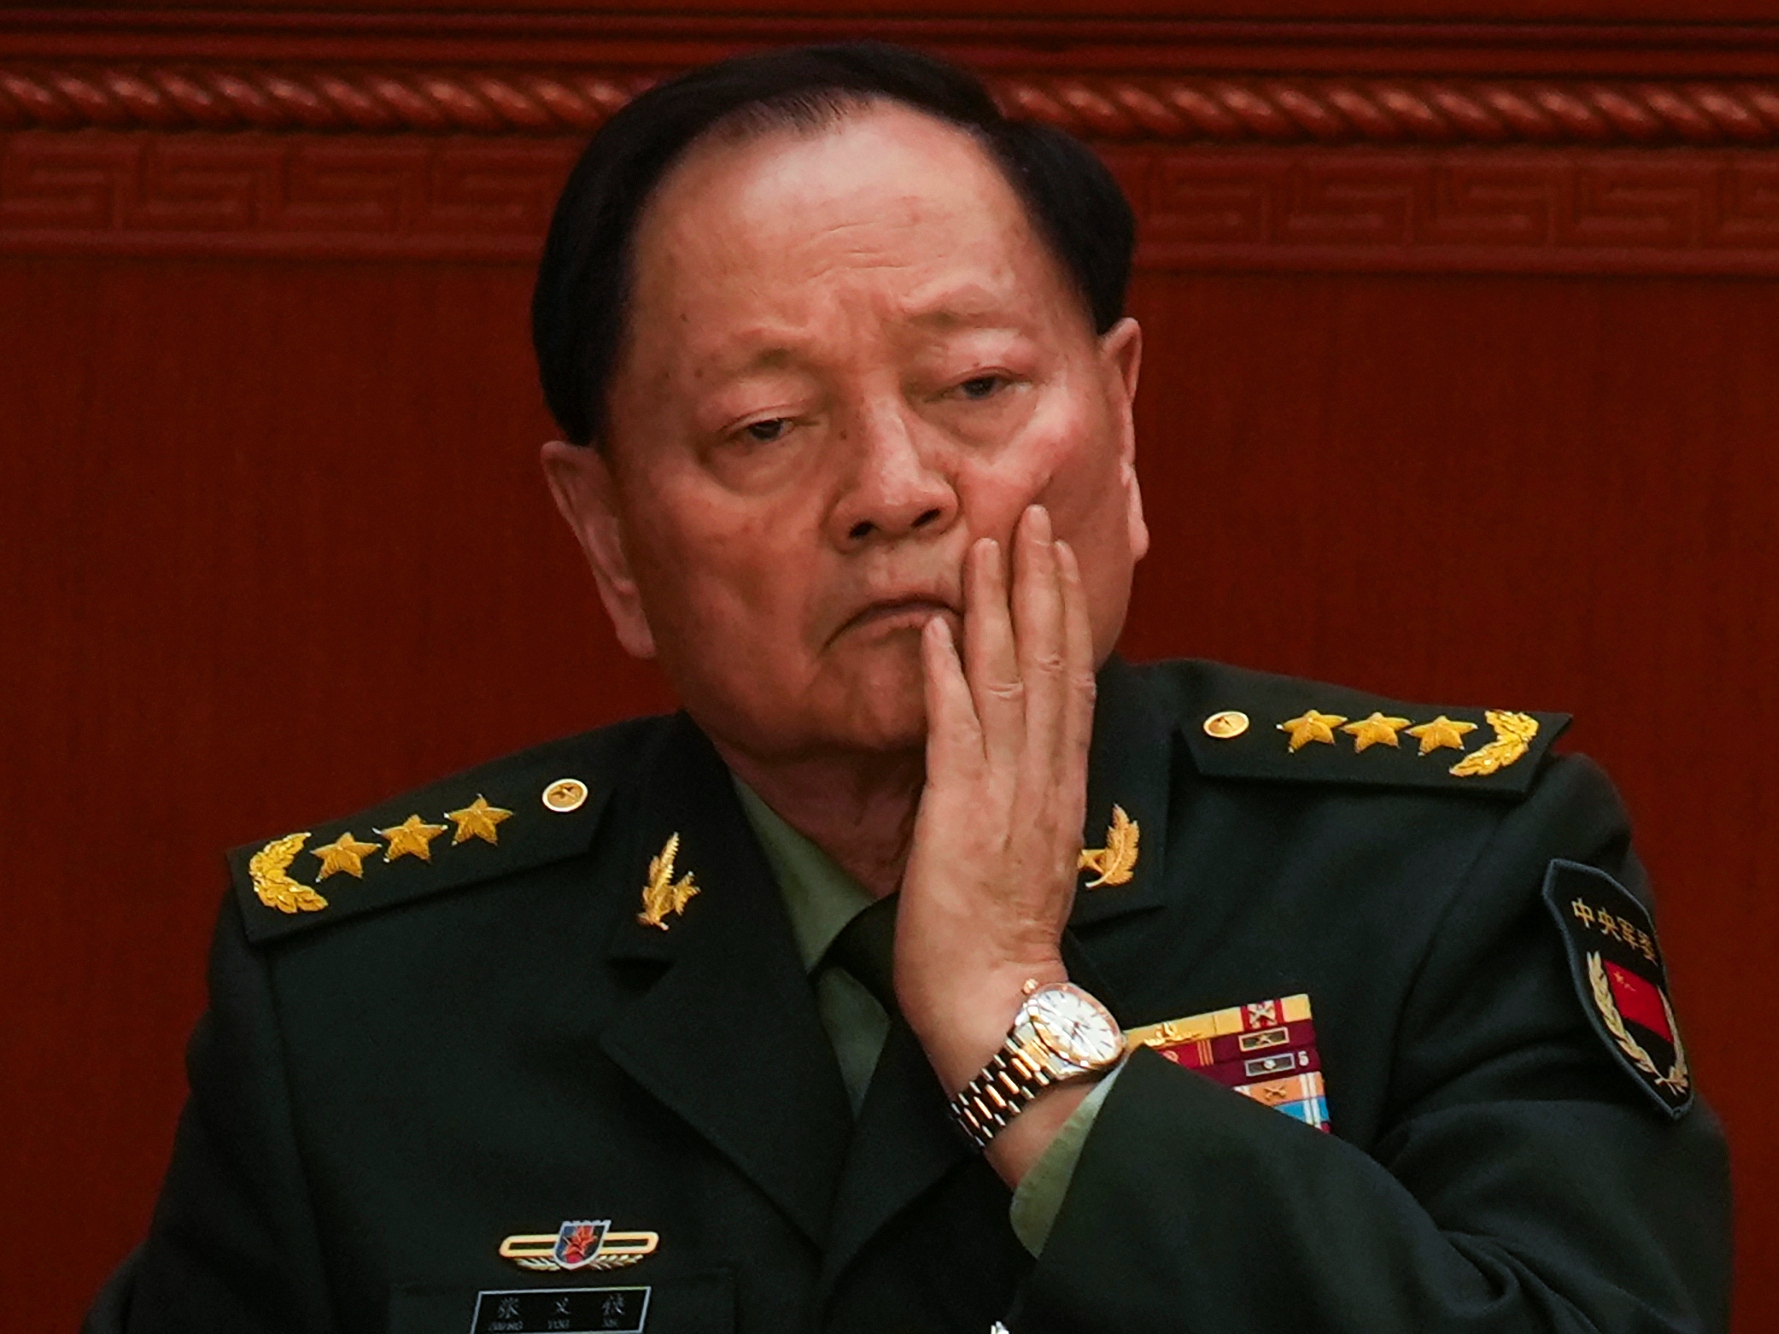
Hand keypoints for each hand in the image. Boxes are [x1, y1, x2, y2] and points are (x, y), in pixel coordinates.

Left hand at [896, 504, 1098, 1181]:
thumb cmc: (1004, 945)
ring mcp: (1006, 792)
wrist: (1001, 1007)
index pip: (1068, 680)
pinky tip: (937, 625)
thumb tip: (1020, 765)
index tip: (1055, 555)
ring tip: (990, 542)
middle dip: (1039, 583)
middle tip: (1032, 514)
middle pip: (1048, 661)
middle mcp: (1043, 777)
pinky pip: (956, 731)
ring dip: (998, 606)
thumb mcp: (1030, 858)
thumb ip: (1028, 803)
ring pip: (1009, 680)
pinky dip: (947, 676)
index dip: (1062, 611)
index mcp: (1059, 786)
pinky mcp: (962, 815)